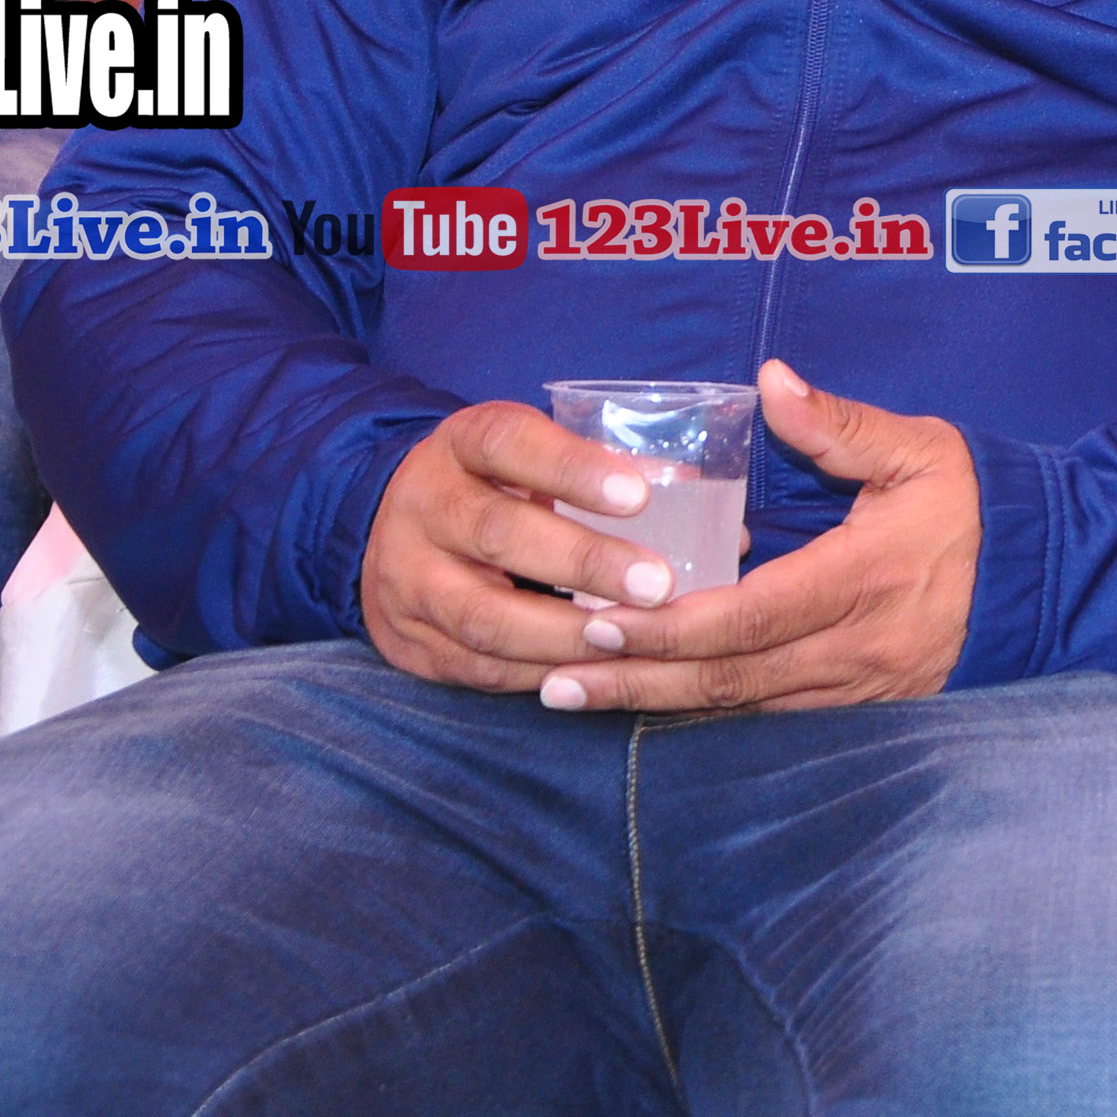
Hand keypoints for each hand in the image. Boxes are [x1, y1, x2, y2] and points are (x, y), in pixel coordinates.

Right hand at [357, 399, 711, 689]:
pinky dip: (539, 672)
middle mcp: (425, 505)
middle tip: (658, 584)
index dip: (573, 468)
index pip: (509, 443)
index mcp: (462, 444)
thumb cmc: (499, 486)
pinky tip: (592, 672)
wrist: (396, 529)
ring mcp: (406, 578)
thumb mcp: (536, 456)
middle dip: (584, 563)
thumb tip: (720, 519)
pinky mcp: (407, 641)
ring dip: (566, 634)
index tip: (640, 495)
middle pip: (498, 533)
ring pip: (484, 615)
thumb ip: (610, 475)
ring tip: (634, 638)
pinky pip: (475, 667)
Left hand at [533, 359, 977, 712]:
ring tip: (573, 694)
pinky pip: (766, 720)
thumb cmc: (974, 503)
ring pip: (739, 711)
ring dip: (654, 704)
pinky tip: (645, 703)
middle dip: (637, 678)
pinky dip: (700, 713)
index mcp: (863, 579)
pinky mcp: (858, 708)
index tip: (601, 616)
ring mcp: (856, 689)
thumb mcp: (919, 448)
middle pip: (729, 679)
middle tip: (555, 677)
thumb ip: (839, 424)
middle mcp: (854, 648)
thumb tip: (770, 380)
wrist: (1043, 576)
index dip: (672, 625)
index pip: (753, 616)